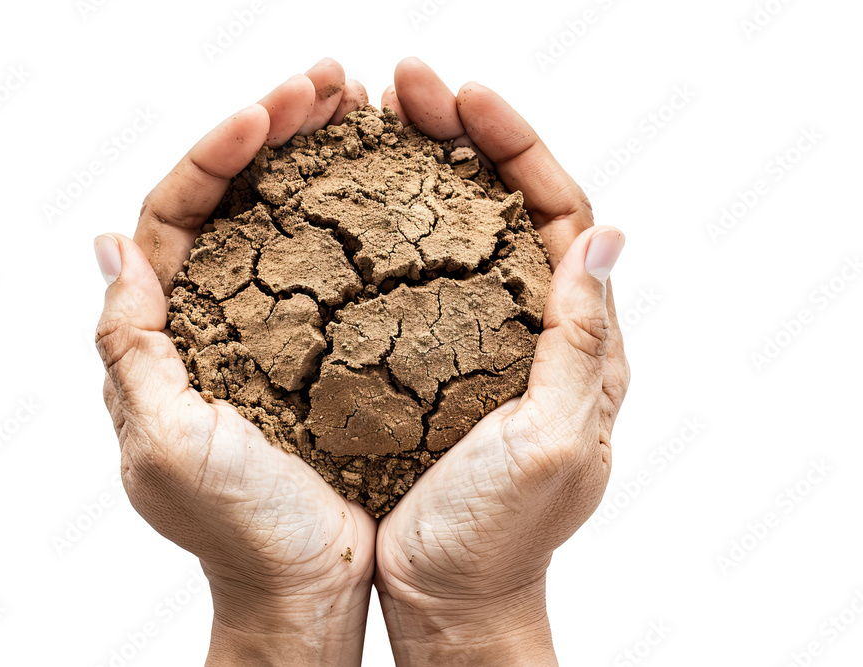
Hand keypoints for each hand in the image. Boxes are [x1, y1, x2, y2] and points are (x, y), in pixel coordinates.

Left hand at [94, 59, 374, 665]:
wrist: (308, 583)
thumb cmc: (240, 526)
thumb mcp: (167, 440)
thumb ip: (129, 344)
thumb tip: (109, 244)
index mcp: (164, 330)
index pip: (176, 211)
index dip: (218, 152)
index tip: (272, 110)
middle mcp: (215, 316)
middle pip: (234, 196)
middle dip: (276, 129)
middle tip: (333, 81)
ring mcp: (275, 325)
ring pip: (287, 217)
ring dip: (319, 155)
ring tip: (366, 103)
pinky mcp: (328, 343)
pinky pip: (338, 260)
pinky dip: (360, 212)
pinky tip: (394, 178)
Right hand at [374, 59, 629, 665]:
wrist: (445, 600)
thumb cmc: (495, 537)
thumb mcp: (550, 443)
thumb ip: (583, 342)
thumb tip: (606, 234)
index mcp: (576, 342)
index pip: (559, 212)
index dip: (516, 145)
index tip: (462, 100)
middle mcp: (528, 330)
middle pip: (501, 205)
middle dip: (458, 137)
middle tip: (400, 87)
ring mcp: (472, 344)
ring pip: (449, 233)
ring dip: (413, 172)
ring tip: (364, 124)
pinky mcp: (421, 365)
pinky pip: (406, 278)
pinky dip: (378, 232)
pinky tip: (336, 208)